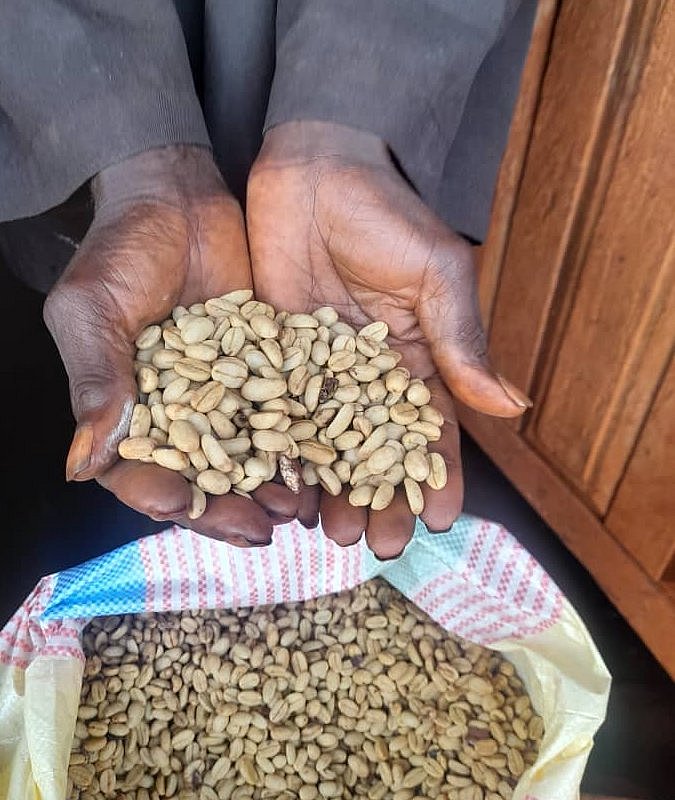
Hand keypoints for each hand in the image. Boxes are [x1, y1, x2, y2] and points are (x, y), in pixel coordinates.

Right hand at [44, 145, 317, 545]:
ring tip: (298, 507)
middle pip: (202, 478)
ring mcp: (228, 394)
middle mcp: (182, 412)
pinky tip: (326, 464)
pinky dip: (303, 442)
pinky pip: (287, 415)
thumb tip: (85, 465)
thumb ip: (98, 381)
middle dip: (228, 507)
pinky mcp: (269, 371)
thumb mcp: (94, 309)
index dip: (158, 494)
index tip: (179, 505)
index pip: (139, 469)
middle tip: (260, 528)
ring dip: (271, 486)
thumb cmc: (119, 248)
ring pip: (250, 456)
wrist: (178, 197)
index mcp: (129, 409)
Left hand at [247, 122, 529, 558]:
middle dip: (381, 497)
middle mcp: (367, 374)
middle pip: (375, 449)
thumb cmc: (386, 213)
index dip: (436, 475)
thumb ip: (462, 341)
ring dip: (331, 489)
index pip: (430, 429)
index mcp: (416, 357)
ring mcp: (318, 369)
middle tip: (380, 545)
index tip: (439, 521)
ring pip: (326, 443)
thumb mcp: (435, 274)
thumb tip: (512, 406)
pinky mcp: (272, 356)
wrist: (314, 170)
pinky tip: (280, 490)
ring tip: (331, 534)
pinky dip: (280, 453)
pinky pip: (276, 413)